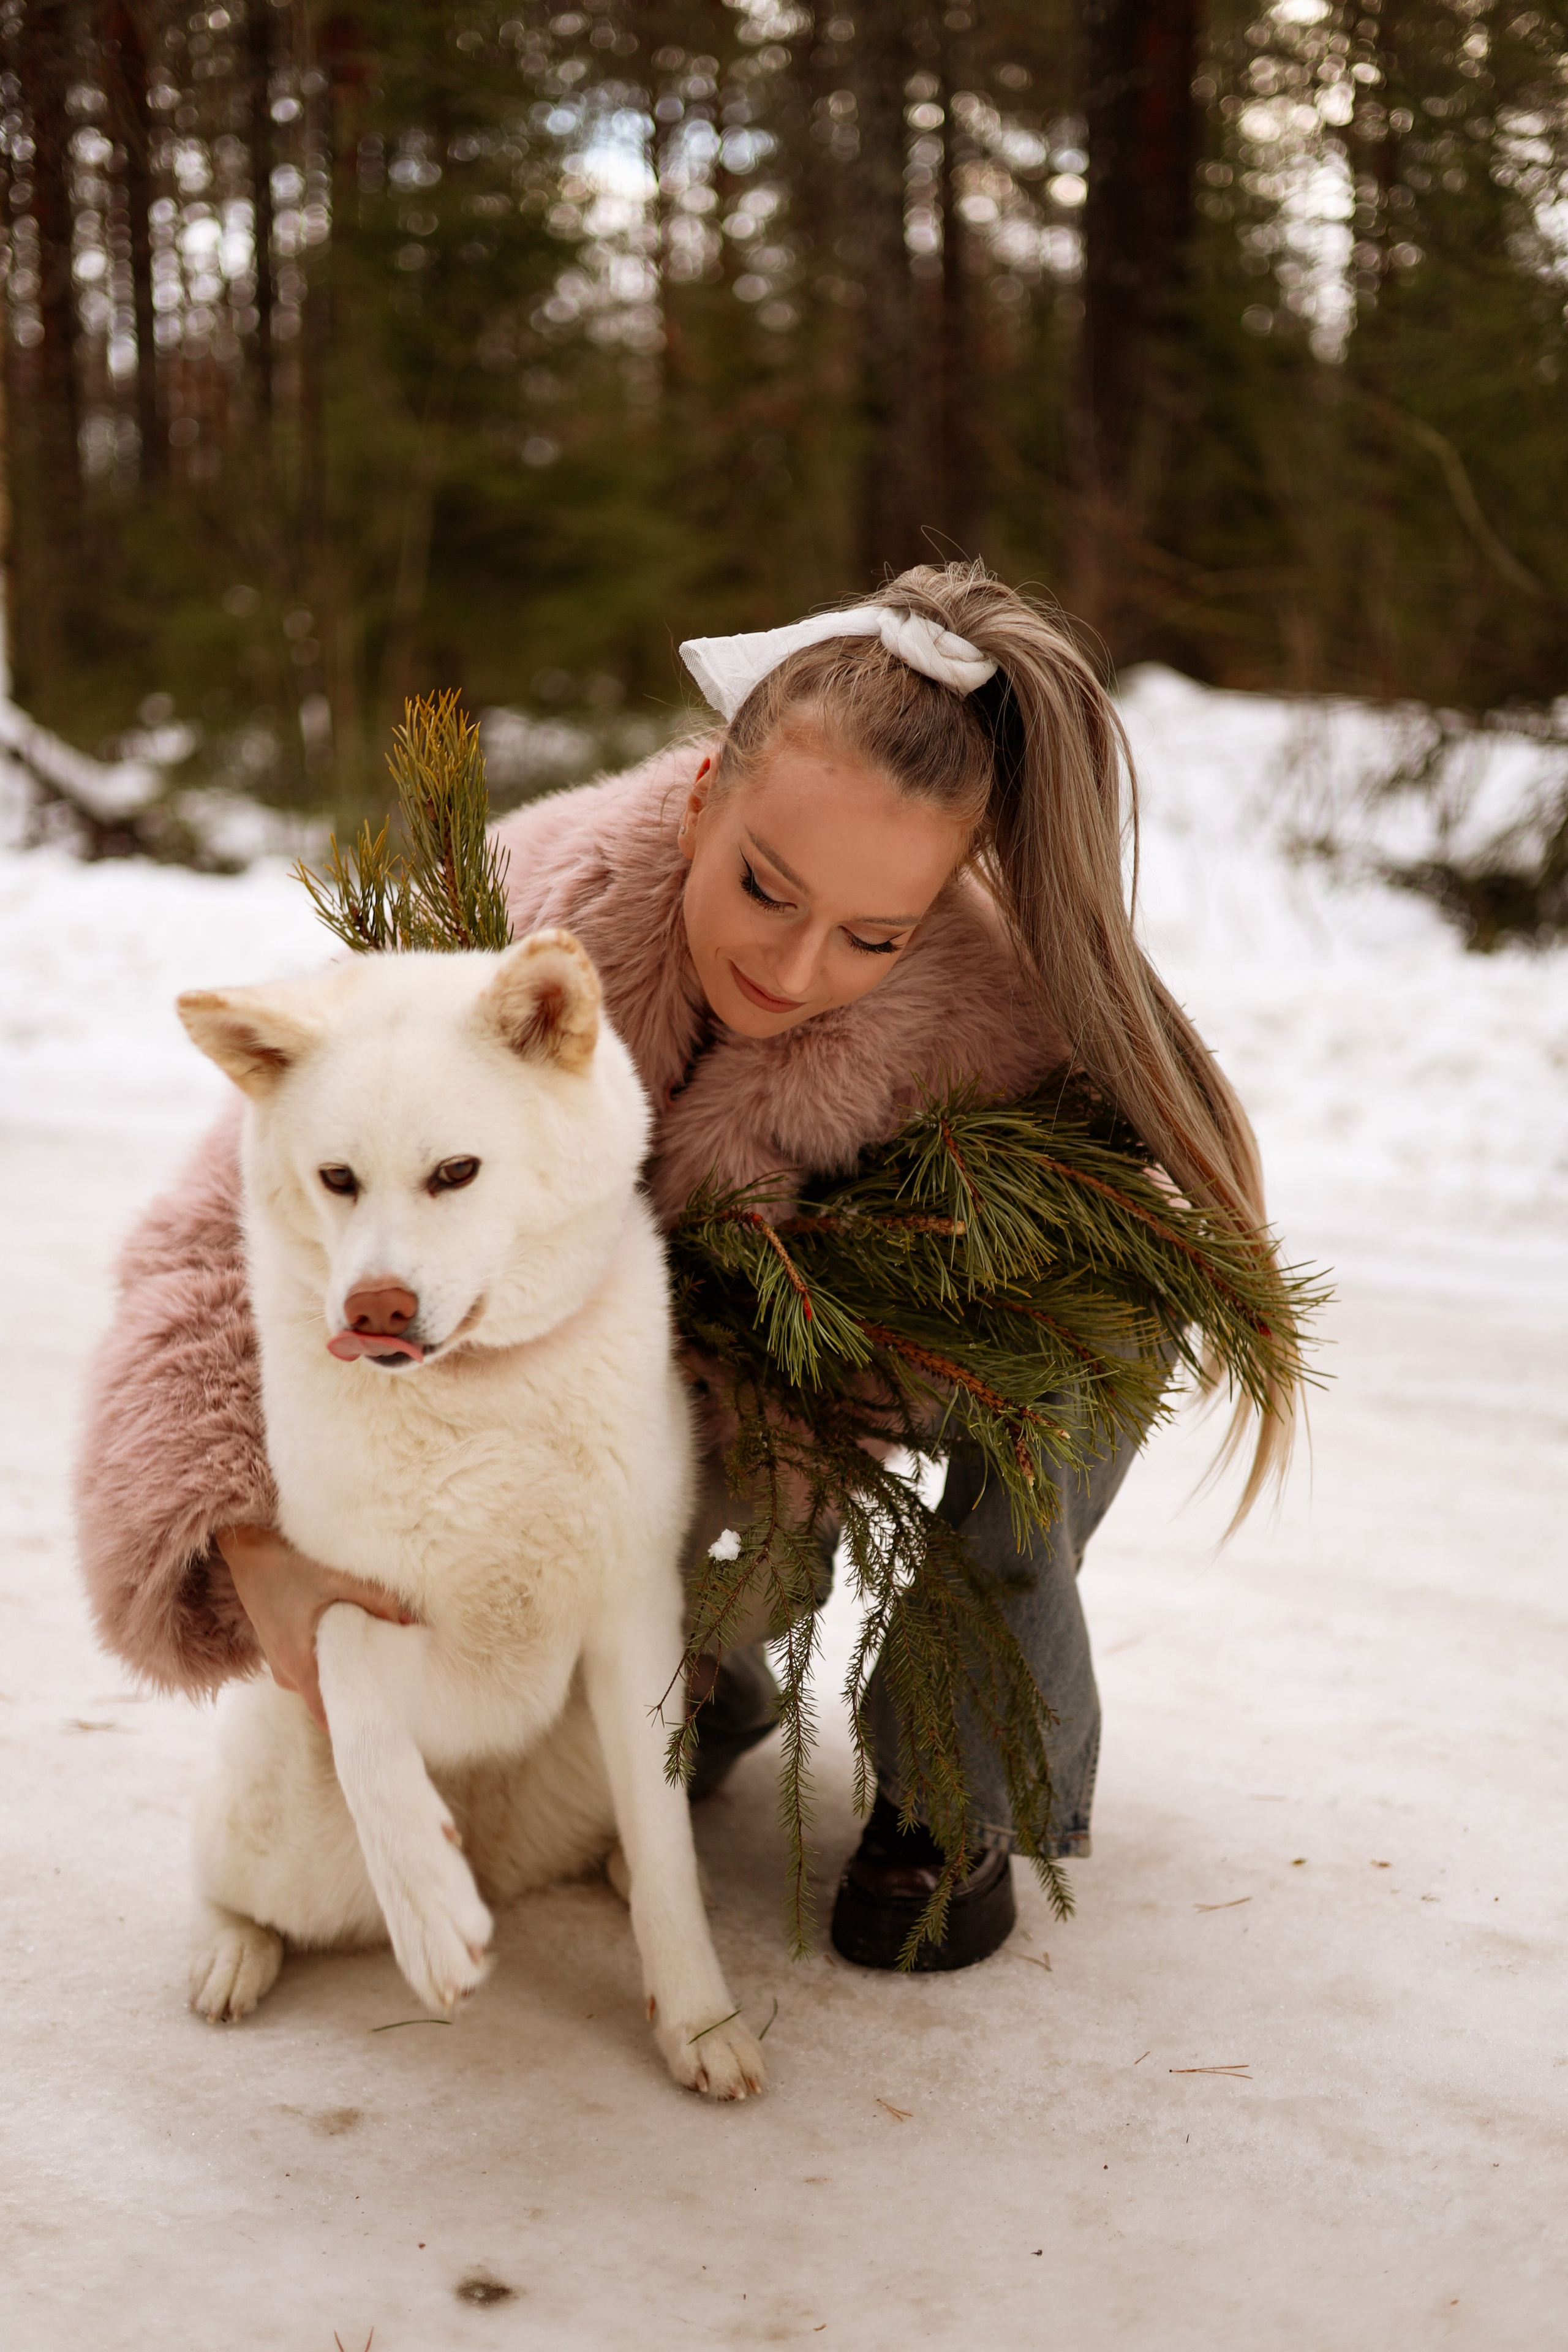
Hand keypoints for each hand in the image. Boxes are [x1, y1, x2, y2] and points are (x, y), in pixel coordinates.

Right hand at [214, 1524, 413, 1731]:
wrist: (248, 1556)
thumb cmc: (287, 1569)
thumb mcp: (333, 1580)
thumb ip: (374, 1599)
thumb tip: (409, 1622)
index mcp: (296, 1665)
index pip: (325, 1716)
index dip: (353, 1720)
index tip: (380, 1719)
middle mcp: (286, 1674)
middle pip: (327, 1699)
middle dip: (357, 1691)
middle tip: (390, 1683)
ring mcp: (281, 1666)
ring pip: (320, 1683)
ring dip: (344, 1673)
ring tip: (375, 1660)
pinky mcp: (281, 1654)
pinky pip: (310, 1671)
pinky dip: (330, 1662)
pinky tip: (351, 1646)